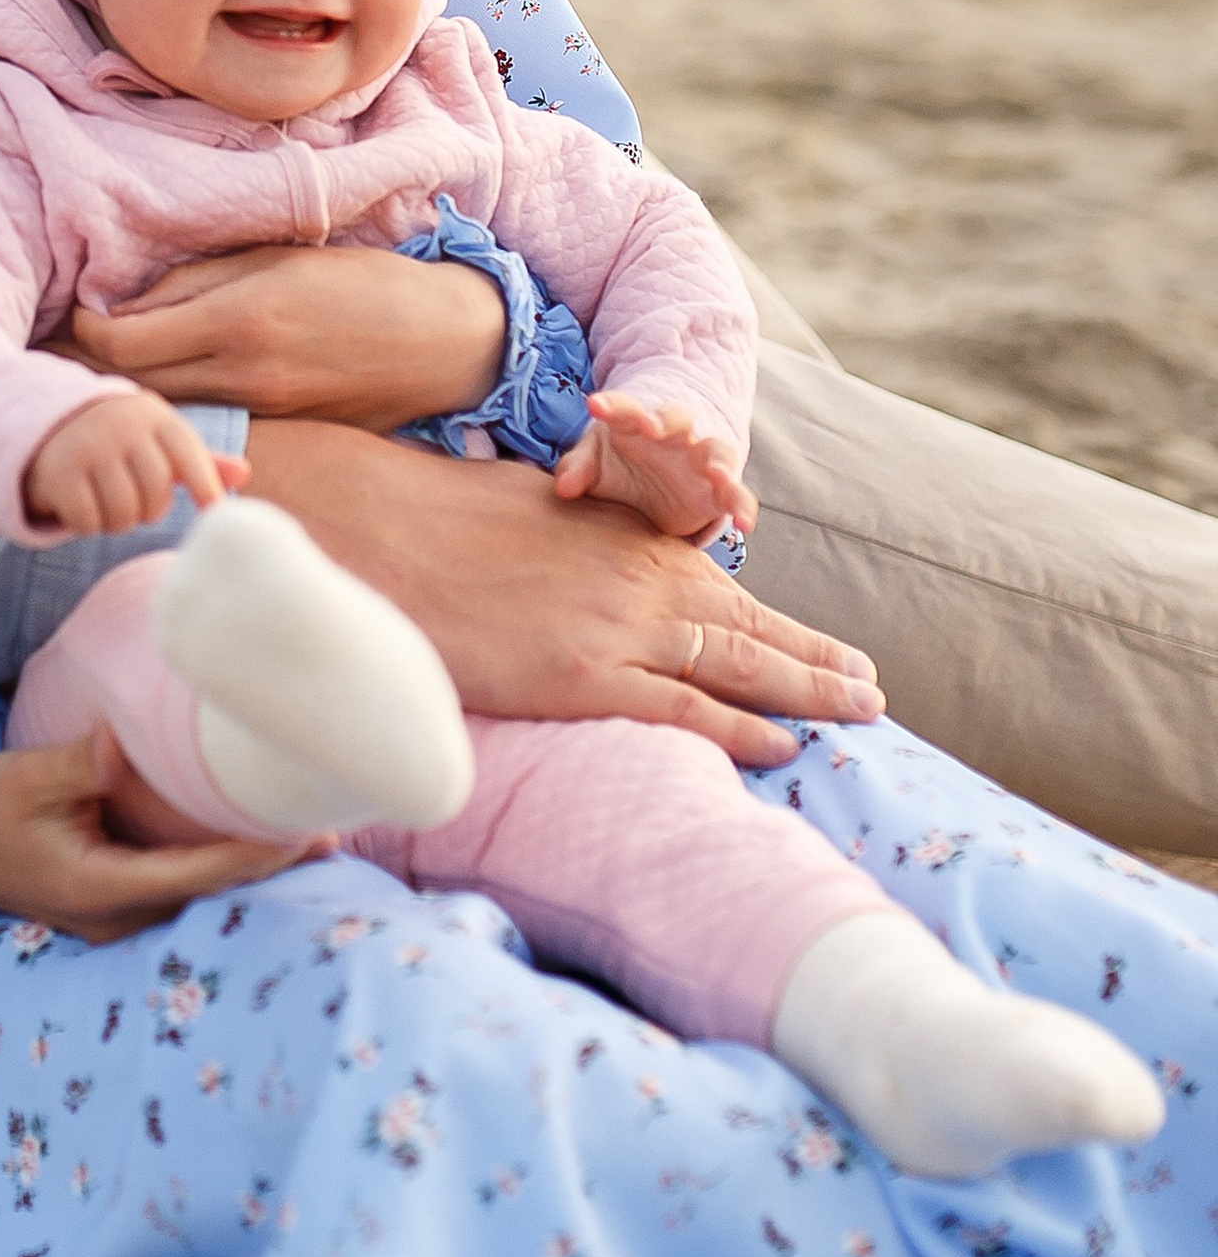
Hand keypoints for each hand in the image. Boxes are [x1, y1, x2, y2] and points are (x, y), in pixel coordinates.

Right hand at [0, 727, 310, 940]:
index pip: (194, 876)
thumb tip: (120, 749)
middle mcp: (114, 917)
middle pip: (208, 898)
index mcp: (99, 888)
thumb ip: (78, 766)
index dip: (251, 856)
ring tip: (309, 839)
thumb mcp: (24, 778)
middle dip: (268, 868)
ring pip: (197, 901)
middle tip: (332, 833)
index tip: (300, 833)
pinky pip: (179, 894)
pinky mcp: (111, 907)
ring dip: (250, 873)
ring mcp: (113, 920)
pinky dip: (220, 872)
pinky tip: (252, 848)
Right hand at [22, 390, 245, 533]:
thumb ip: (199, 459)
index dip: (206, 487)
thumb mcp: (158, 440)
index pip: (190, 456)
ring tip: (108, 501)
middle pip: (156, 496)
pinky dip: (86, 524)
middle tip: (133, 499)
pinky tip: (81, 504)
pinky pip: (88, 522)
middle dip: (148, 509)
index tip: (212, 511)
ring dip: (117, 521)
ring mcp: (87, 448)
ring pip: (123, 515)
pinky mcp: (57, 473)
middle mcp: (121, 427)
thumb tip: (245, 474)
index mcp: (153, 416)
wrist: (47, 424)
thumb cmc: (120, 440)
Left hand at [67, 241, 505, 426]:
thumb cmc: (362, 283)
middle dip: (97, 367)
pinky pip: (209, 422)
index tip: (78, 312)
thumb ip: (199, 281)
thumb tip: (128, 303)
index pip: (125, 344)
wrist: (444, 344)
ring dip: (136, 391)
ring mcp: (263, 415)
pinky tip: (174, 385)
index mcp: (239, 321)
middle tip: (75, 342)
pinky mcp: (280, 434)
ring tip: (115, 364)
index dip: (87, 332)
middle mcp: (244, 377)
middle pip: (137, 386)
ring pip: (169, 411)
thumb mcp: (276, 258)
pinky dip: (181, 406)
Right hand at [238, 418, 881, 769]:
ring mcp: (616, 629)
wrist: (381, 530)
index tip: (831, 645)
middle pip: (750, 629)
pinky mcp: (584, 676)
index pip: (726, 587)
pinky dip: (741, 728)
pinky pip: (682, 709)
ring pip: (737, 667)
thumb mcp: (534, 510)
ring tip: (858, 712)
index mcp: (626, 539)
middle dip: (819, 660)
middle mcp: (637, 581)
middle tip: (875, 688)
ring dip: (807, 692)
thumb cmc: (442, 516)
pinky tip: (785, 746)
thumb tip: (599, 560)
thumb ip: (586, 539)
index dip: (784, 623)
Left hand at [555, 389, 755, 540]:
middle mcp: (675, 436)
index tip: (595, 405)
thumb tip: (563, 488)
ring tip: (715, 472)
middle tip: (652, 426)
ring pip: (717, 452)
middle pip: (676, 418)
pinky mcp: (718, 492)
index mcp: (638, 423)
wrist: (653, 482)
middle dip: (665, 420)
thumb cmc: (619, 464)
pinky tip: (745, 525)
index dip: (611, 405)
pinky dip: (743, 507)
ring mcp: (701, 460)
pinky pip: (737, 496)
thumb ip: (579, 470)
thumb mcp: (595, 463)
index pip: (625, 408)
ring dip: (717, 460)